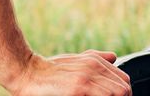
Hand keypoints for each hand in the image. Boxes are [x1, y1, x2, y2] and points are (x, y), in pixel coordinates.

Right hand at [6, 50, 131, 95]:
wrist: (25, 71)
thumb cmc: (47, 69)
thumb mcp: (74, 60)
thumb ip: (96, 58)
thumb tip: (114, 57)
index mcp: (95, 61)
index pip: (123, 80)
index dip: (123, 94)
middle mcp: (95, 67)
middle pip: (124, 89)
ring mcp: (87, 78)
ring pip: (118, 93)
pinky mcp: (79, 89)